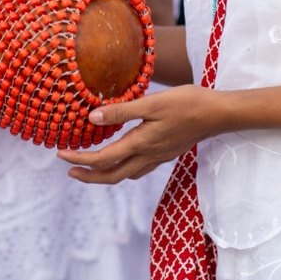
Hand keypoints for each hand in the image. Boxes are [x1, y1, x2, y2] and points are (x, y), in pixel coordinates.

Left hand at [57, 85, 226, 183]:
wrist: (219, 114)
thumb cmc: (187, 103)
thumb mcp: (151, 103)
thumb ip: (121, 112)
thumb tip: (91, 118)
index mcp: (140, 144)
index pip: (102, 159)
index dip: (79, 159)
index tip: (61, 155)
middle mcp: (148, 156)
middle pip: (112, 176)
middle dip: (88, 176)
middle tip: (69, 170)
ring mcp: (158, 157)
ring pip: (125, 175)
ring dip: (104, 174)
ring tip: (89, 166)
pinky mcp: (165, 153)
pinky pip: (138, 168)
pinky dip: (122, 167)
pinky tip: (120, 157)